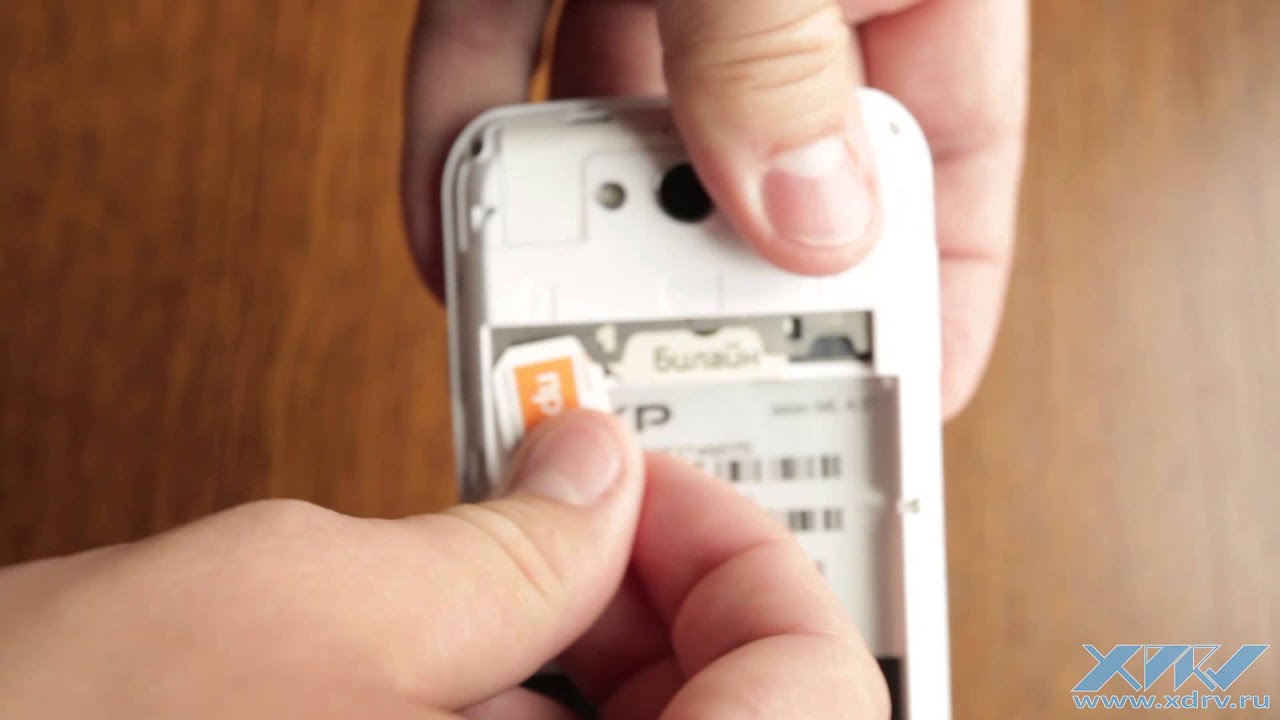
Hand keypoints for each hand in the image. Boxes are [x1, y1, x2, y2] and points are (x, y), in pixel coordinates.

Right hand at [0, 411, 886, 718]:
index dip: (747, 560)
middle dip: (668, 612)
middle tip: (579, 520)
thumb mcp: (306, 609)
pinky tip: (451, 674)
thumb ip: (505, 543)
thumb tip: (596, 477)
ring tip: (495, 584)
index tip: (653, 488)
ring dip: (595, 671)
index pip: (817, 696)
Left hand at [402, 0, 1027, 417]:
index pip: (935, 171)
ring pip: (613, 126)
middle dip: (696, 280)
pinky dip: (465, 129)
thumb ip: (785, 54)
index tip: (860, 411)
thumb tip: (796, 213)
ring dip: (565, 227)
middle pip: (752, 171)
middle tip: (657, 385)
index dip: (906, 304)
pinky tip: (451, 214)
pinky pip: (495, 48)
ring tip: (535, 324)